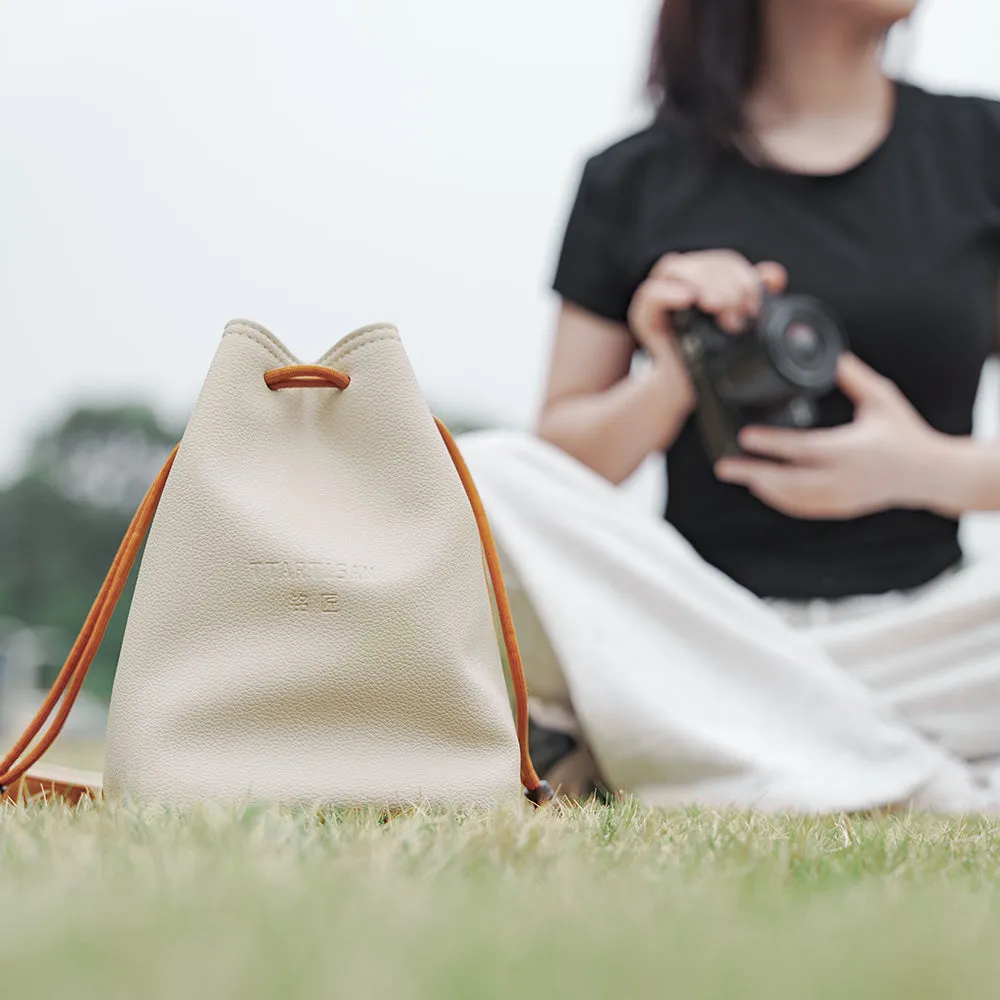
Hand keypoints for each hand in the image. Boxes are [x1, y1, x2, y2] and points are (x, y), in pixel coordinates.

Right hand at [627, 250, 788, 364]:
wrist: (686, 386)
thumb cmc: (711, 354)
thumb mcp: (741, 325)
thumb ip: (755, 297)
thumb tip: (775, 275)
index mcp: (703, 277)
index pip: (724, 262)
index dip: (743, 277)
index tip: (755, 306)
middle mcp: (679, 280)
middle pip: (704, 263)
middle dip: (727, 284)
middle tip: (739, 312)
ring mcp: (659, 295)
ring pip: (677, 268)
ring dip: (702, 283)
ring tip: (718, 307)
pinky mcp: (643, 315)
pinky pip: (651, 293)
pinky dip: (669, 293)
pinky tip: (687, 299)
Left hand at [714, 354, 944, 519]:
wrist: (929, 473)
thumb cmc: (903, 431)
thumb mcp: (881, 398)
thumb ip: (854, 377)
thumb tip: (831, 354)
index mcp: (850, 449)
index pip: (802, 448)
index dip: (771, 444)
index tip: (745, 437)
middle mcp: (843, 477)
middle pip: (788, 480)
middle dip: (752, 474)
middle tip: (723, 466)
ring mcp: (841, 497)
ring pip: (792, 498)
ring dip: (762, 487)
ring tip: (736, 473)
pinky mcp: (840, 508)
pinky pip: (803, 508)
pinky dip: (779, 500)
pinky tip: (761, 488)